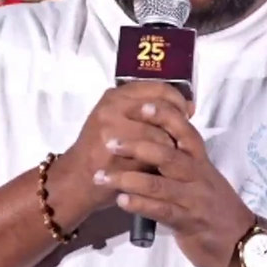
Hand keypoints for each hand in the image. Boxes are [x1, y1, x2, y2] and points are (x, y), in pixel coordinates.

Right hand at [48, 82, 195, 222]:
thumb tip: (189, 106)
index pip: (158, 88)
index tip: (185, 112)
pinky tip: (159, 166)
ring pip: (160, 135)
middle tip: (180, 137)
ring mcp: (113, 131)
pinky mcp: (117, 155)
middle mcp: (112, 108)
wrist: (77, 178)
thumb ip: (147, 108)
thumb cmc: (101, 147)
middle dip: (177, 125)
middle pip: (161, 110)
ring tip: (168, 154)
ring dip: (170, 147)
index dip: (178, 100)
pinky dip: (161, 162)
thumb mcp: (117, 118)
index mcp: (115, 95)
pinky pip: (152, 157)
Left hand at [95, 99, 255, 266]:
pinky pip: (160, 211)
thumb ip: (182, 159)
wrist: (241, 243)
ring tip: (101, 176)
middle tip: (109, 141)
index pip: (185, 131)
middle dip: (136, 145)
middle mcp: (198, 175)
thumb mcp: (202, 177)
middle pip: (167, 154)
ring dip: (126, 179)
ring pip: (158, 184)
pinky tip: (120, 200)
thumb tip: (154, 137)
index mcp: (200, 161)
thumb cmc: (215, 206)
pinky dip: (139, 204)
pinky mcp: (187, 223)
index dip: (164, 116)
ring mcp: (193, 199)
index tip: (141, 105)